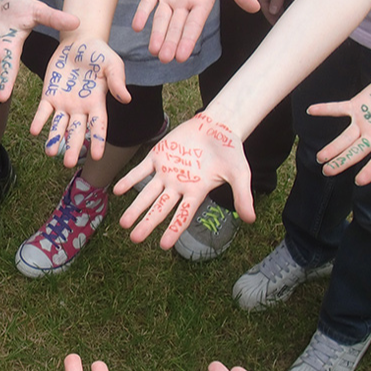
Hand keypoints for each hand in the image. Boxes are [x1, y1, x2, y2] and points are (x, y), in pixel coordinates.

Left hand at [30, 39, 129, 167]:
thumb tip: (126, 99)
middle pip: (76, 131)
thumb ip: (118, 81)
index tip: (97, 156)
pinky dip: (39, 121)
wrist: (79, 41)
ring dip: (54, 139)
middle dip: (73, 147)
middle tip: (68, 163)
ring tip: (50, 152)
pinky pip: (43, 111)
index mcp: (97, 104)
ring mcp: (64, 104)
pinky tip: (34, 131)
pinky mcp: (49, 95)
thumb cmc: (100, 54)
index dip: (97, 140)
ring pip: (59, 126)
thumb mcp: (112, 64)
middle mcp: (80, 109)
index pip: (98, 126)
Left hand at [115, 114, 254, 248]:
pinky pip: (141, 170)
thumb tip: (251, 220)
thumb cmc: (230, 151)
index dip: (174, 230)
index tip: (163, 246)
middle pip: (160, 208)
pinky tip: (118, 190)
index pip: (183, 216)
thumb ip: (243, 195)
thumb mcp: (240, 174)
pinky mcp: (158, 155)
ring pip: (147, 192)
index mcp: (196, 192)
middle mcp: (178, 185)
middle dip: (147, 223)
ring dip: (135, 207)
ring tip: (123, 223)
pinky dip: (130, 179)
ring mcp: (166, 171)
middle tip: (135, 238)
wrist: (218, 125)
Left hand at [134, 0, 257, 63]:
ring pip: (161, 20)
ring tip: (153, 51)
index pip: (194, 25)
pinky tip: (137, 26)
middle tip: (165, 59)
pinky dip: (142, 14)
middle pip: (176, 27)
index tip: (182, 56)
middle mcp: (183, 5)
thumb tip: (257, 7)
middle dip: (170, 42)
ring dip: (156, 35)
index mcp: (201, 3)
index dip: (188, 40)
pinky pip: (147, 3)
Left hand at [308, 66, 370, 184]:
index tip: (359, 181)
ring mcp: (366, 119)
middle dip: (342, 162)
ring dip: (333, 146)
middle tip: (327, 172)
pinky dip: (326, 109)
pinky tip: (311, 111)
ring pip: (345, 136)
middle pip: (357, 151)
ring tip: (319, 158)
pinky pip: (339, 108)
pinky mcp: (360, 103)